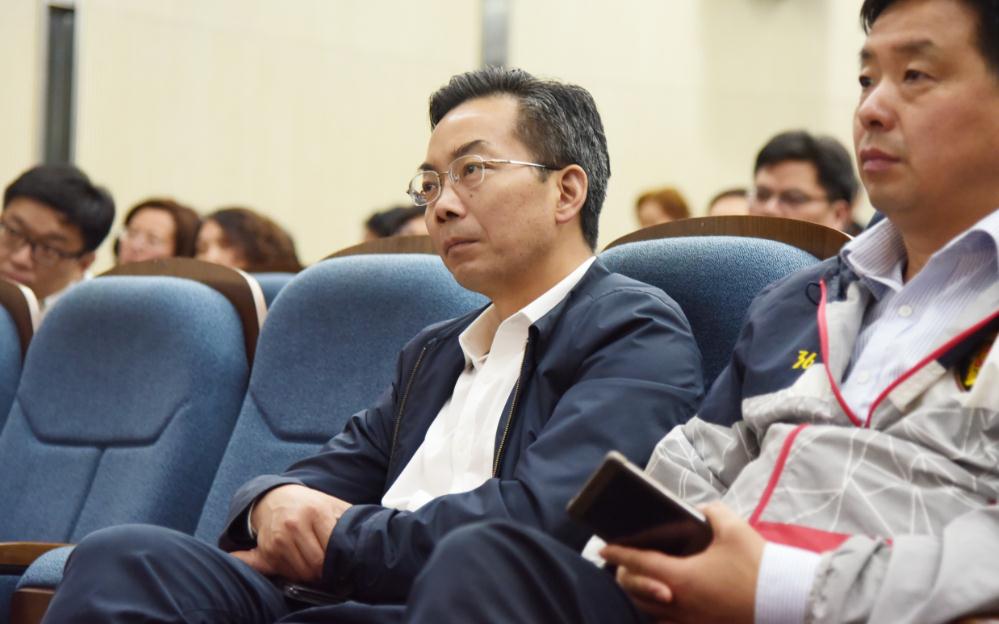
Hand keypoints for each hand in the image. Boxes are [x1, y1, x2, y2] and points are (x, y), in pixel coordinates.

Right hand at [230, 484, 350, 583]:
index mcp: (316, 512)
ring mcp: (278, 538)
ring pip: (300, 573)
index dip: (337, 561)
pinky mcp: (267, 550)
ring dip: (310, 575)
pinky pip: (285, 573)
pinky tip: (300, 563)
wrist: (274, 498)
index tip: (341, 562)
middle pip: (315, 565)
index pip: (329, 550)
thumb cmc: (310, 505)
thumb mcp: (331, 504)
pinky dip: (295, 574)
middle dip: (324, 571)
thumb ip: (348, 521)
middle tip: (329, 568)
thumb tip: (364, 540)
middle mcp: (294, 525)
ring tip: (315, 566)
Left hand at [601, 502, 763, 623]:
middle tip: (623, 563)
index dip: (618, 553)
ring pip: (652, 612)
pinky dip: (661, 613)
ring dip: (642, 595)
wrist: (787, 602)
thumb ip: (711, 513)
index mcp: (680, 578)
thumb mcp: (734, 529)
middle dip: (626, 576)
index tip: (603, 546)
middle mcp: (679, 604)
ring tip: (641, 580)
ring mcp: (691, 621)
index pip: (638, 563)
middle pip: (637, 592)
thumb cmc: (758, 566)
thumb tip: (699, 511)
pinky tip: (666, 602)